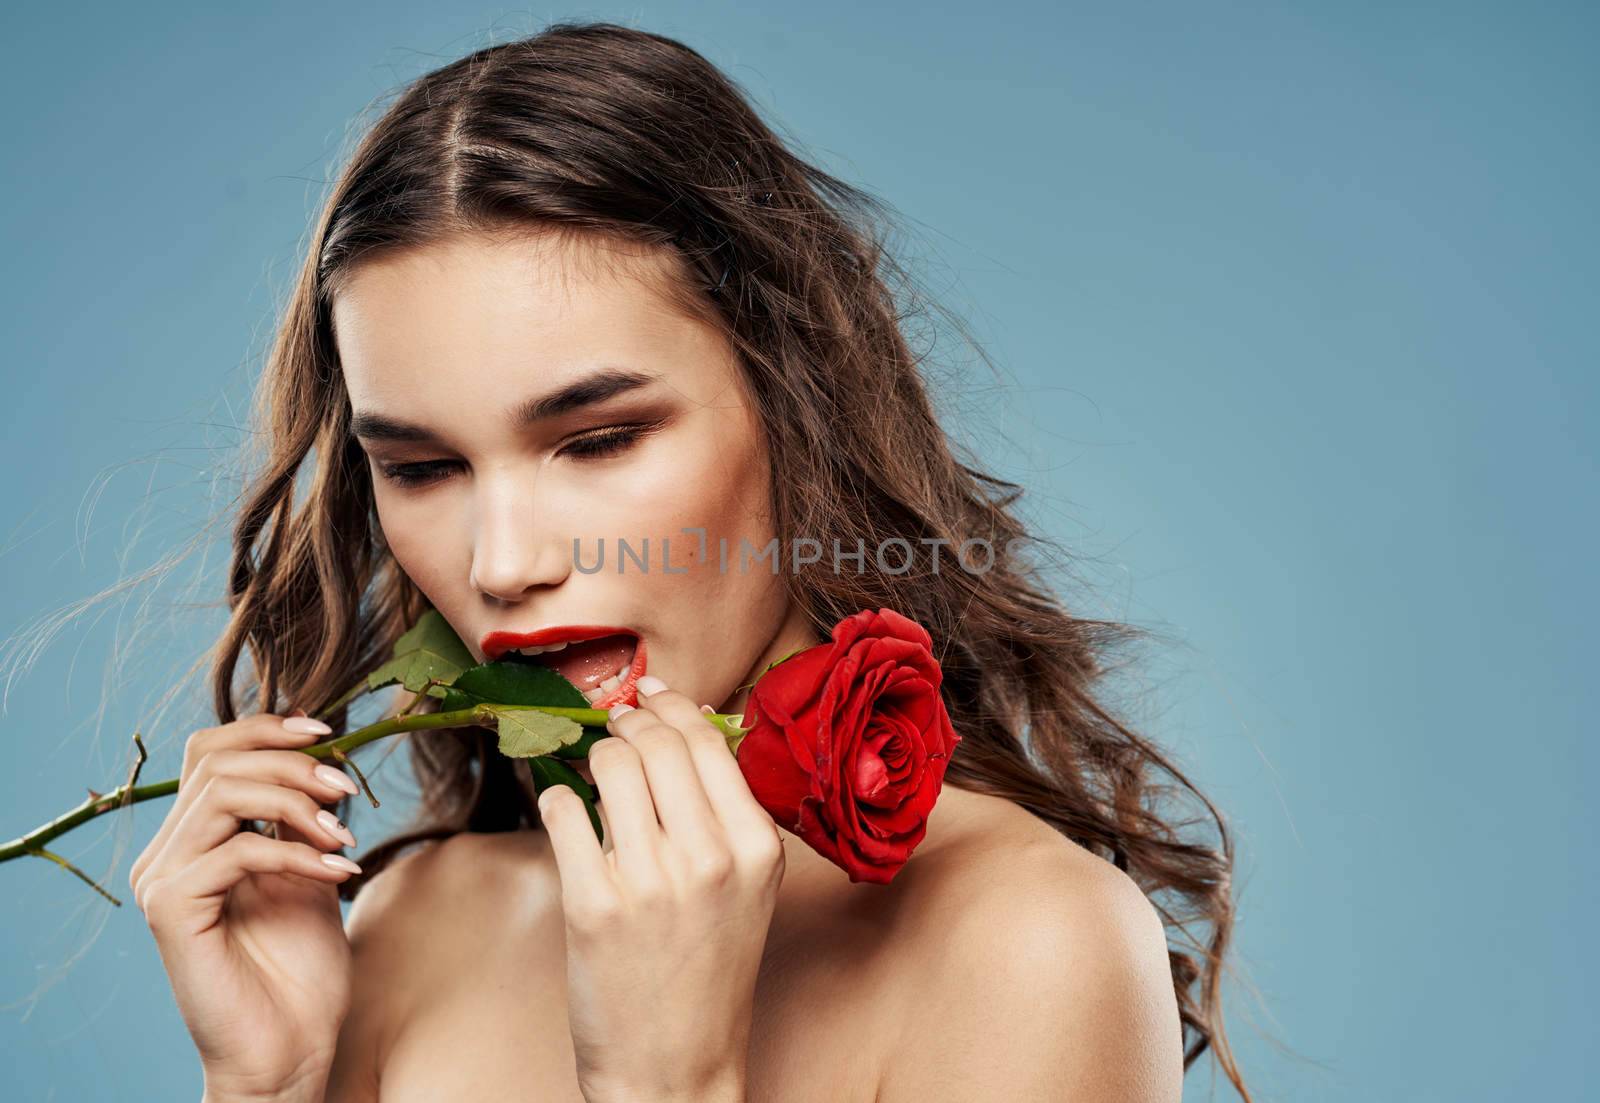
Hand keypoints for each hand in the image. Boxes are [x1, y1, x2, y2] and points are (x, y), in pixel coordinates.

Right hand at [129, 710, 362, 1100]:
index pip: (211, 751)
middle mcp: (167, 854)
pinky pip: (237, 850)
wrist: (290, 1049)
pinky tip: (339, 873)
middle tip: (346, 787)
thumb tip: (323, 756)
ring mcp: (163, 880)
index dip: (266, 728)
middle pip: (216, 761)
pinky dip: (298, 853)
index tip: (328, 731)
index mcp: (195, 839)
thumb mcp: (310, 872)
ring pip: (222, 793)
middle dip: (292, 763)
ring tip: (344, 836)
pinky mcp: (171, 910)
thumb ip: (303, 818)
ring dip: (297, 802)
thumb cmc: (300, 970)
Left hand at [537, 676, 785, 1102]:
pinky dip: (559, 800)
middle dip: (627, 721)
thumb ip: (726, 814)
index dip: (671, 706)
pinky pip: (564, 811)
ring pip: (609, 765)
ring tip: (593, 770)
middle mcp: (711, 858)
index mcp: (756, 848)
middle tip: (613, 724)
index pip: (708, 741)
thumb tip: (683, 727)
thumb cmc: (709, 972)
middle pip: (657, 742)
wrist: (677, 1068)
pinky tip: (568, 813)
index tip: (648, 697)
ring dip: (593, 756)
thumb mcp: (748, 889)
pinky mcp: (594, 905)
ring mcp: (652, 881)